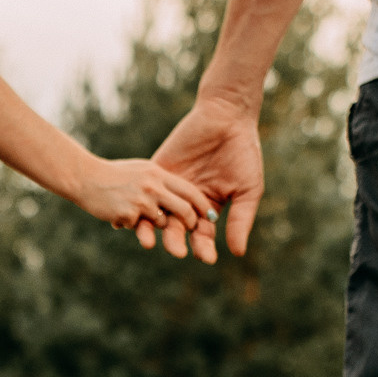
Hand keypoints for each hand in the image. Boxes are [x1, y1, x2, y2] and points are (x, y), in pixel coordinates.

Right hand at [70, 158, 211, 247]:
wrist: (85, 177)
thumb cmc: (113, 174)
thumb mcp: (141, 170)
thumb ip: (160, 181)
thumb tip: (179, 195)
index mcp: (158, 173)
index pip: (189, 190)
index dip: (202, 205)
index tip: (210, 216)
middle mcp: (153, 186)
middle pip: (184, 209)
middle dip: (191, 222)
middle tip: (192, 228)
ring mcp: (142, 200)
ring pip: (162, 222)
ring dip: (152, 223)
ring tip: (133, 211)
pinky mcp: (130, 214)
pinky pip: (139, 227)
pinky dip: (130, 224)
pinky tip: (117, 213)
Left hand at [149, 94, 265, 263]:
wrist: (226, 117)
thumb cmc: (243, 153)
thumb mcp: (246, 189)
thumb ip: (240, 220)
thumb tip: (237, 253)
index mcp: (209, 209)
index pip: (203, 235)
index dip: (204, 247)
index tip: (206, 259)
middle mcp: (186, 203)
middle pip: (178, 229)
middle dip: (177, 241)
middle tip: (176, 252)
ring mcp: (170, 188)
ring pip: (158, 214)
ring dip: (153, 230)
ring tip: (149, 242)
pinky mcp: (157, 172)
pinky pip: (145, 192)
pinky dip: (137, 205)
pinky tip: (131, 217)